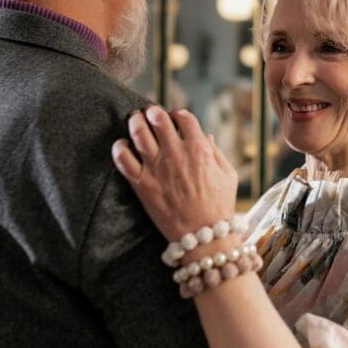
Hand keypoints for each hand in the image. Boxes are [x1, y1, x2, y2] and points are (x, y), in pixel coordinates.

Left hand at [112, 106, 237, 240]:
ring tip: (134, 119)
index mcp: (200, 149)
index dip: (178, 113)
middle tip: (149, 112)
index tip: (174, 117)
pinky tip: (121, 145)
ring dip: (135, 121)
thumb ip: (216, 152)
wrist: (203, 236)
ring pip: (138, 133)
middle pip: (158, 119)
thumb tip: (206, 136)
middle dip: (152, 111)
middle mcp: (177, 154)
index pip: (184, 117)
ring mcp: (157, 168)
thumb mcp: (228, 175)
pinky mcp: (142, 184)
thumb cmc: (219, 206)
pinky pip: (123, 159)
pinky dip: (119, 148)